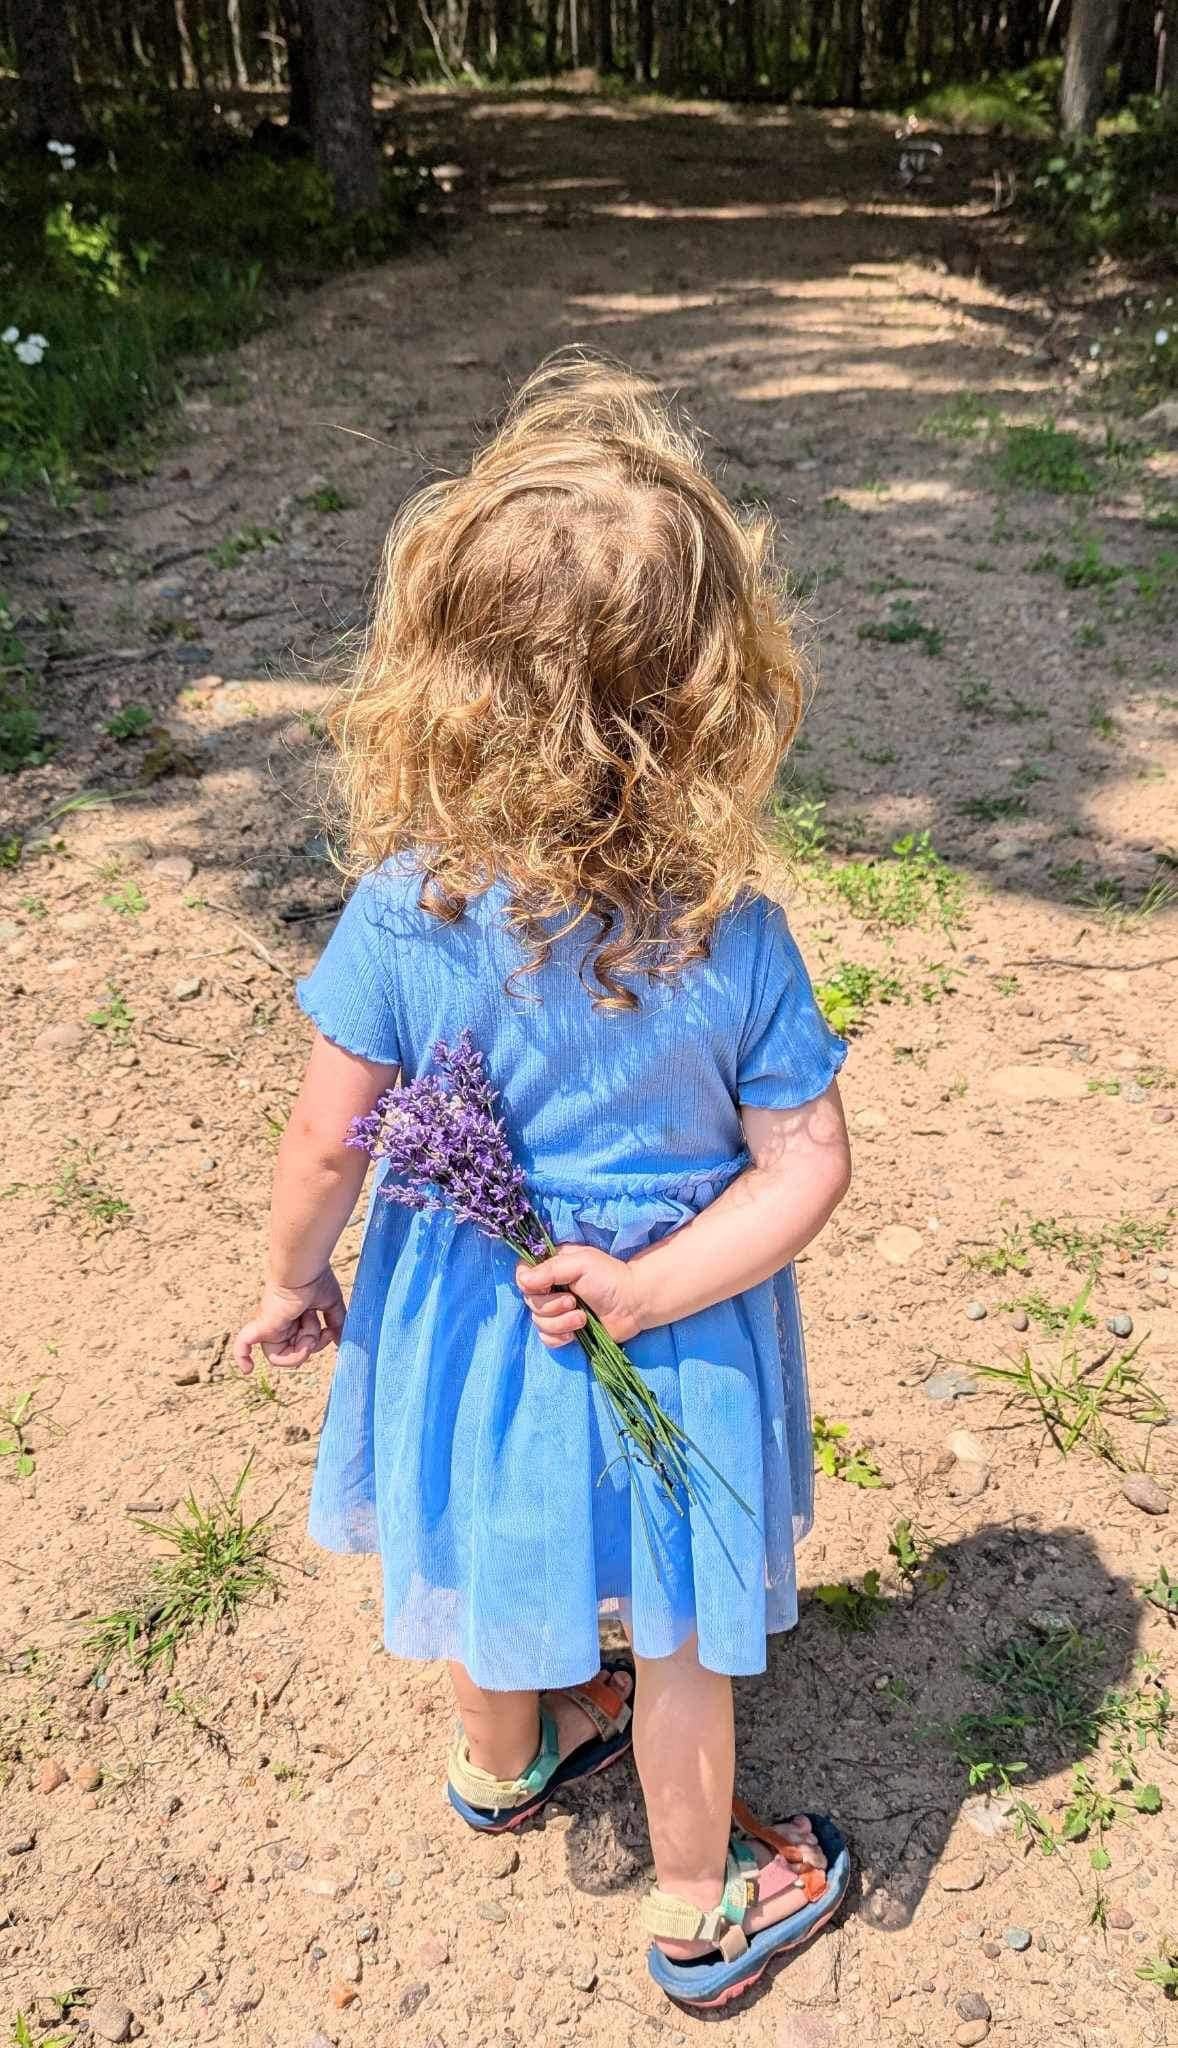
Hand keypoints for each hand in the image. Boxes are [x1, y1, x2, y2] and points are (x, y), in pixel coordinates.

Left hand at [233, 1268, 345, 1374]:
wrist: (304, 1269)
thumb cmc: (316, 1280)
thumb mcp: (331, 1306)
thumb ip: (336, 1323)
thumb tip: (341, 1341)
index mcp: (292, 1319)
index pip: (301, 1345)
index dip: (316, 1343)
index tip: (328, 1330)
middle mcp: (278, 1324)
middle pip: (292, 1352)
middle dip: (311, 1345)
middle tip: (319, 1329)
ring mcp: (269, 1326)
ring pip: (280, 1356)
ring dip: (300, 1348)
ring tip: (307, 1328)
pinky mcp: (262, 1326)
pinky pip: (243, 1346)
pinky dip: (243, 1358)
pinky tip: (247, 1370)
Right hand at [516, 1244, 644, 1348]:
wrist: (633, 1304)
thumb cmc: (609, 1277)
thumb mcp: (579, 1263)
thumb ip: (549, 1270)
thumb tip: (522, 1280)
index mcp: (552, 1268)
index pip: (523, 1274)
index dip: (528, 1283)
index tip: (545, 1286)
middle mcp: (551, 1288)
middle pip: (530, 1302)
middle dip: (552, 1305)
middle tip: (574, 1301)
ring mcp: (557, 1311)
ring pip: (538, 1322)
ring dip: (560, 1322)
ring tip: (582, 1318)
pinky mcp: (565, 1330)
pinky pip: (546, 1339)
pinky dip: (559, 1337)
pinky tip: (575, 1333)